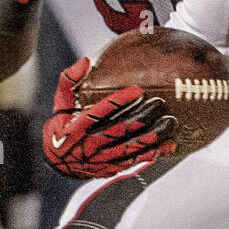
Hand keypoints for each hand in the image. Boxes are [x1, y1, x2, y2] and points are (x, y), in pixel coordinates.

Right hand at [42, 58, 177, 179]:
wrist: (59, 163)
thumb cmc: (61, 127)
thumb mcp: (59, 103)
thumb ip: (69, 80)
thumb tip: (86, 61)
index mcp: (76, 127)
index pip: (100, 112)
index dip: (119, 102)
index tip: (137, 91)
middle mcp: (90, 144)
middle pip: (120, 130)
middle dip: (142, 117)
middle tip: (159, 104)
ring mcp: (103, 158)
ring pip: (131, 147)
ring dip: (152, 136)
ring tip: (169, 123)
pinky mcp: (113, 167)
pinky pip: (135, 160)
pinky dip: (153, 153)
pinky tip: (168, 145)